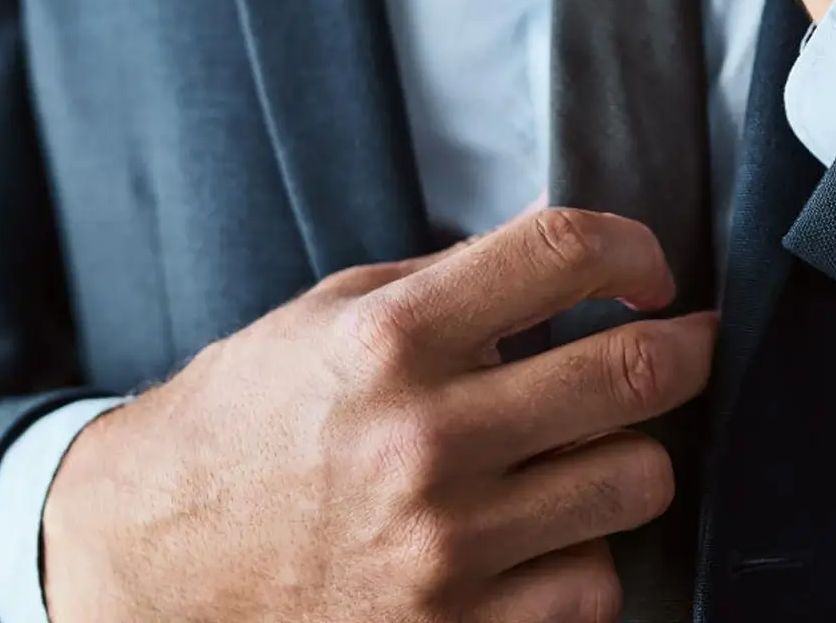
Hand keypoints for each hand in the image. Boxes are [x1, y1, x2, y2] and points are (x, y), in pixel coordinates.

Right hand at [42, 210, 717, 622]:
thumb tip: (569, 256)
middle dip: (687, 346)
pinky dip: (587, 556)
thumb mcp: (334, 312)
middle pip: (633, 371)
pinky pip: (593, 588)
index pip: (565, 251)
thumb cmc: (248, 419)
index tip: (650, 268)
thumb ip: (455, 281)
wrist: (148, 562)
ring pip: (637, 483)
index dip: (636, 248)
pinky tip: (553, 532)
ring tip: (602, 445)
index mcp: (395, 337)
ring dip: (636, 456)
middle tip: (687, 342)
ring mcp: (444, 548)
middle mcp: (427, 439)